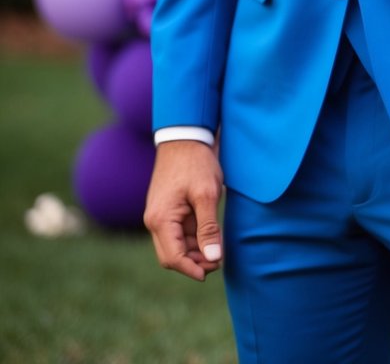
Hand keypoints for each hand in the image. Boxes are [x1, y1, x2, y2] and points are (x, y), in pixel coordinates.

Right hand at [144, 140, 223, 281]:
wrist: (185, 136)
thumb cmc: (196, 163)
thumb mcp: (207, 195)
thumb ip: (209, 228)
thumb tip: (213, 258)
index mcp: (160, 220)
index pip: (173, 258)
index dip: (192, 269)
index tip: (212, 271)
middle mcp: (154, 221)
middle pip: (171, 255)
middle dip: (194, 262)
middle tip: (218, 260)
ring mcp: (159, 215)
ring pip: (175, 245)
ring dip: (194, 251)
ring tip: (217, 248)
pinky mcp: (166, 209)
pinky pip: (177, 232)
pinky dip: (192, 238)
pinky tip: (210, 236)